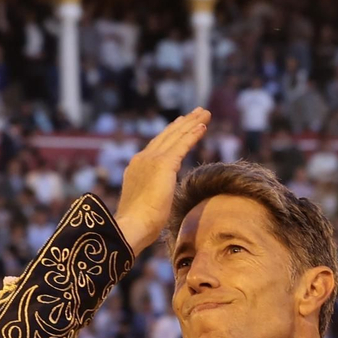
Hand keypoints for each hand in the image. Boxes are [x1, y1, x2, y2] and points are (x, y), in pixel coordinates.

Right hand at [113, 107, 209, 254]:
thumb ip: (154, 194)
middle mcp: (142, 159)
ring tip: (205, 112)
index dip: (171, 133)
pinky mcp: (163, 165)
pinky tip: (203, 126)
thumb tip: (161, 199)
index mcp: (137, 167)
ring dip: (192, 123)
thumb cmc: (139, 225)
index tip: (181, 123)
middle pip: (167, 136)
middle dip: (184, 123)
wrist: (132, 226)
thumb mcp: (146, 203)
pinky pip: (182, 145)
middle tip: (197, 111)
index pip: (157, 146)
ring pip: (176, 136)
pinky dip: (193, 134)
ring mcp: (152, 160)